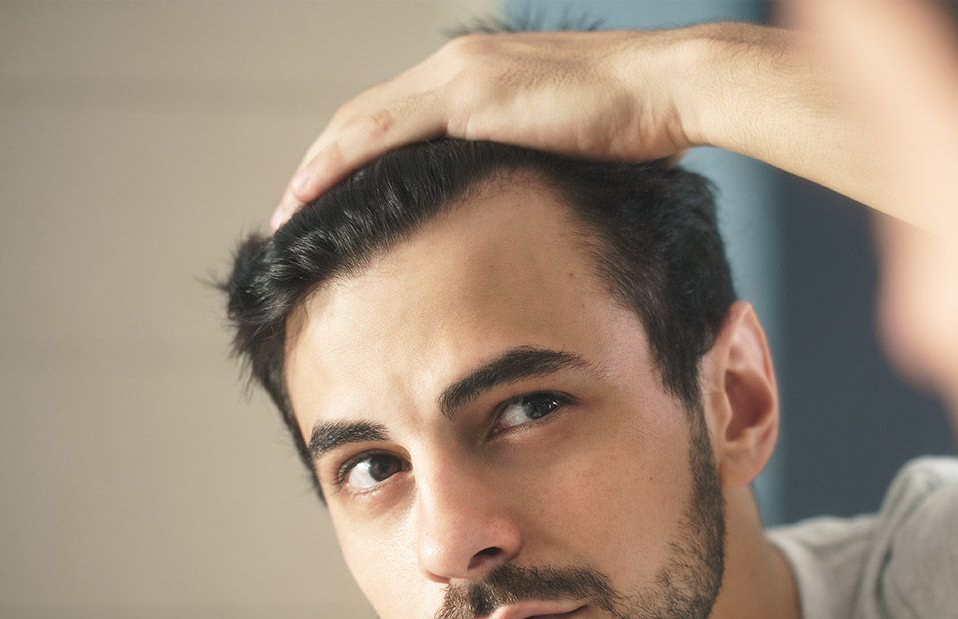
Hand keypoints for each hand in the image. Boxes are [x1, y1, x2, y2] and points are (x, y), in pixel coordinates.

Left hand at [270, 27, 707, 229]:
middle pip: (365, 118)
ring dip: (316, 169)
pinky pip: (384, 134)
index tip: (329, 202)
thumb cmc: (637, 126)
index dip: (354, 160)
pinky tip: (314, 194)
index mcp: (478, 77)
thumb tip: (518, 212)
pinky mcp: (470, 98)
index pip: (395, 119)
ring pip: (362, 124)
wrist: (670, 90)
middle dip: (321, 166)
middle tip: (290, 213)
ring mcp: (460, 78)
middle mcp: (457, 67)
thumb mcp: (569, 151)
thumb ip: (530, 168)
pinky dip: (341, 164)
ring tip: (287, 213)